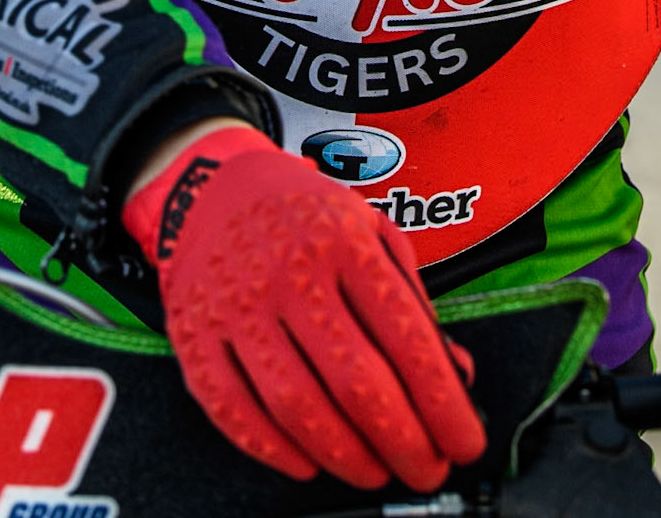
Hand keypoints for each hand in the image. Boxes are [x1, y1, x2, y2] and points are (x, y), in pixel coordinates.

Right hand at [122, 124, 485, 490]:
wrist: (213, 188)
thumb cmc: (303, 217)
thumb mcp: (370, 231)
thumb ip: (412, 303)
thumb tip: (455, 376)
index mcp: (343, 241)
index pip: (406, 336)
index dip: (443, 402)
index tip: (465, 441)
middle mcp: (290, 271)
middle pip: (356, 382)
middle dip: (404, 443)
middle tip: (426, 470)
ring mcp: (238, 306)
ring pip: (298, 405)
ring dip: (346, 457)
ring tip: (375, 471)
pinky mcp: (195, 337)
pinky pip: (234, 412)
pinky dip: (275, 451)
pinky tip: (309, 462)